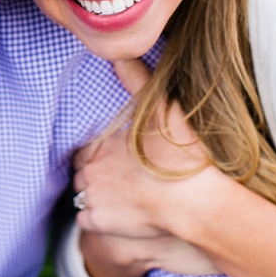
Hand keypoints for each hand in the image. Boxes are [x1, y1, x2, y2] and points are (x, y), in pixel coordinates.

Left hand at [78, 61, 275, 276]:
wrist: (194, 203)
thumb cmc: (180, 155)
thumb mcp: (161, 108)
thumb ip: (137, 79)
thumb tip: (119, 53)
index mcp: (99, 144)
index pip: (84, 147)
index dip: (97, 150)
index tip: (115, 154)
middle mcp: (88, 172)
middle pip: (81, 171)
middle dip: (95, 172)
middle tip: (120, 175)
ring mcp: (92, 199)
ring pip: (81, 195)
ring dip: (95, 193)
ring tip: (121, 193)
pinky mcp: (99, 223)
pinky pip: (86, 219)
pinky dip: (97, 216)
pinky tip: (118, 213)